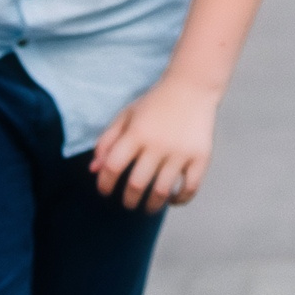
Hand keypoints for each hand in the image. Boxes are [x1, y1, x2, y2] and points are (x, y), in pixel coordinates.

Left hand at [90, 78, 220, 211]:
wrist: (192, 86)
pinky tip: (173, 199)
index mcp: (136, 133)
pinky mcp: (201, 156)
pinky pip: (190, 187)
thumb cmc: (156, 103)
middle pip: (136, 184)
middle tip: (128, 203)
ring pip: (162, 191)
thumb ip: (108, 140)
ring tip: (148, 207)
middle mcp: (157, 144)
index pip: (113, 166)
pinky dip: (180, 199)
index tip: (105, 191)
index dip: (104, 183)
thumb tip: (94, 169)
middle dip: (129, 200)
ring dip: (152, 206)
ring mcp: (180, 152)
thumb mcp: (127, 115)